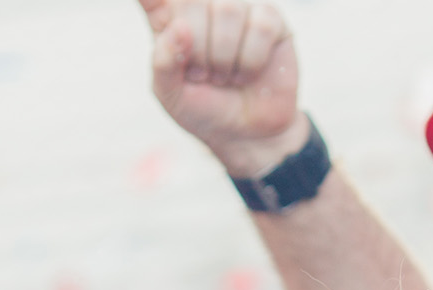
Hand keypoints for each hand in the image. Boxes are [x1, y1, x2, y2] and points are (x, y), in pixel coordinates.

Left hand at [138, 0, 307, 177]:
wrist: (247, 134)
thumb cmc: (205, 109)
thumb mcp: (171, 95)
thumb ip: (162, 63)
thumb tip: (180, 28)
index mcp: (169, 19)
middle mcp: (202, 6)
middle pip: (193, 1)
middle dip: (198, 48)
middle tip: (203, 75)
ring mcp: (238, 8)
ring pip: (228, 10)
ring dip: (225, 57)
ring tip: (225, 77)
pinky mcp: (269, 19)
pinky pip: (260, 26)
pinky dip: (251, 60)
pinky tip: (248, 73)